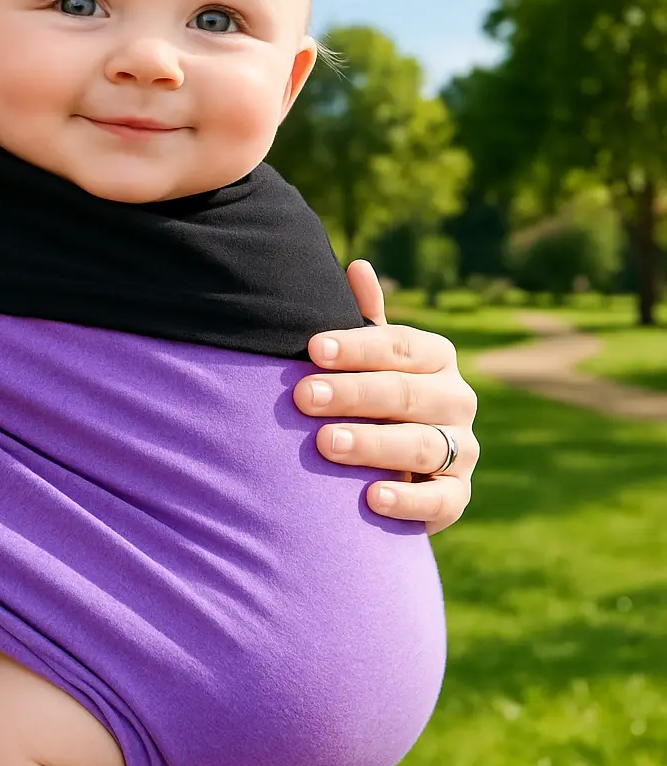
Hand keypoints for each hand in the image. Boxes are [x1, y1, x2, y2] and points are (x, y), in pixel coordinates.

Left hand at [292, 260, 478, 533]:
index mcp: (436, 357)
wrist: (396, 466)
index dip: (357, 346)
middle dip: (352, 393)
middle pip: (406, 393)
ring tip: (326, 443)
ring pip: (420, 444)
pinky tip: (371, 497)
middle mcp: (456, 399)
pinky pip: (439, 499)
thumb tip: (357, 265)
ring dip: (371, 442)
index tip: (313, 349)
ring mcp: (463, 448)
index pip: (400, 346)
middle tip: (303, 397)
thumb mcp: (370, 359)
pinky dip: (407, 500)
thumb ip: (365, 322)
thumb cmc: (372, 399)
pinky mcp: (457, 495)